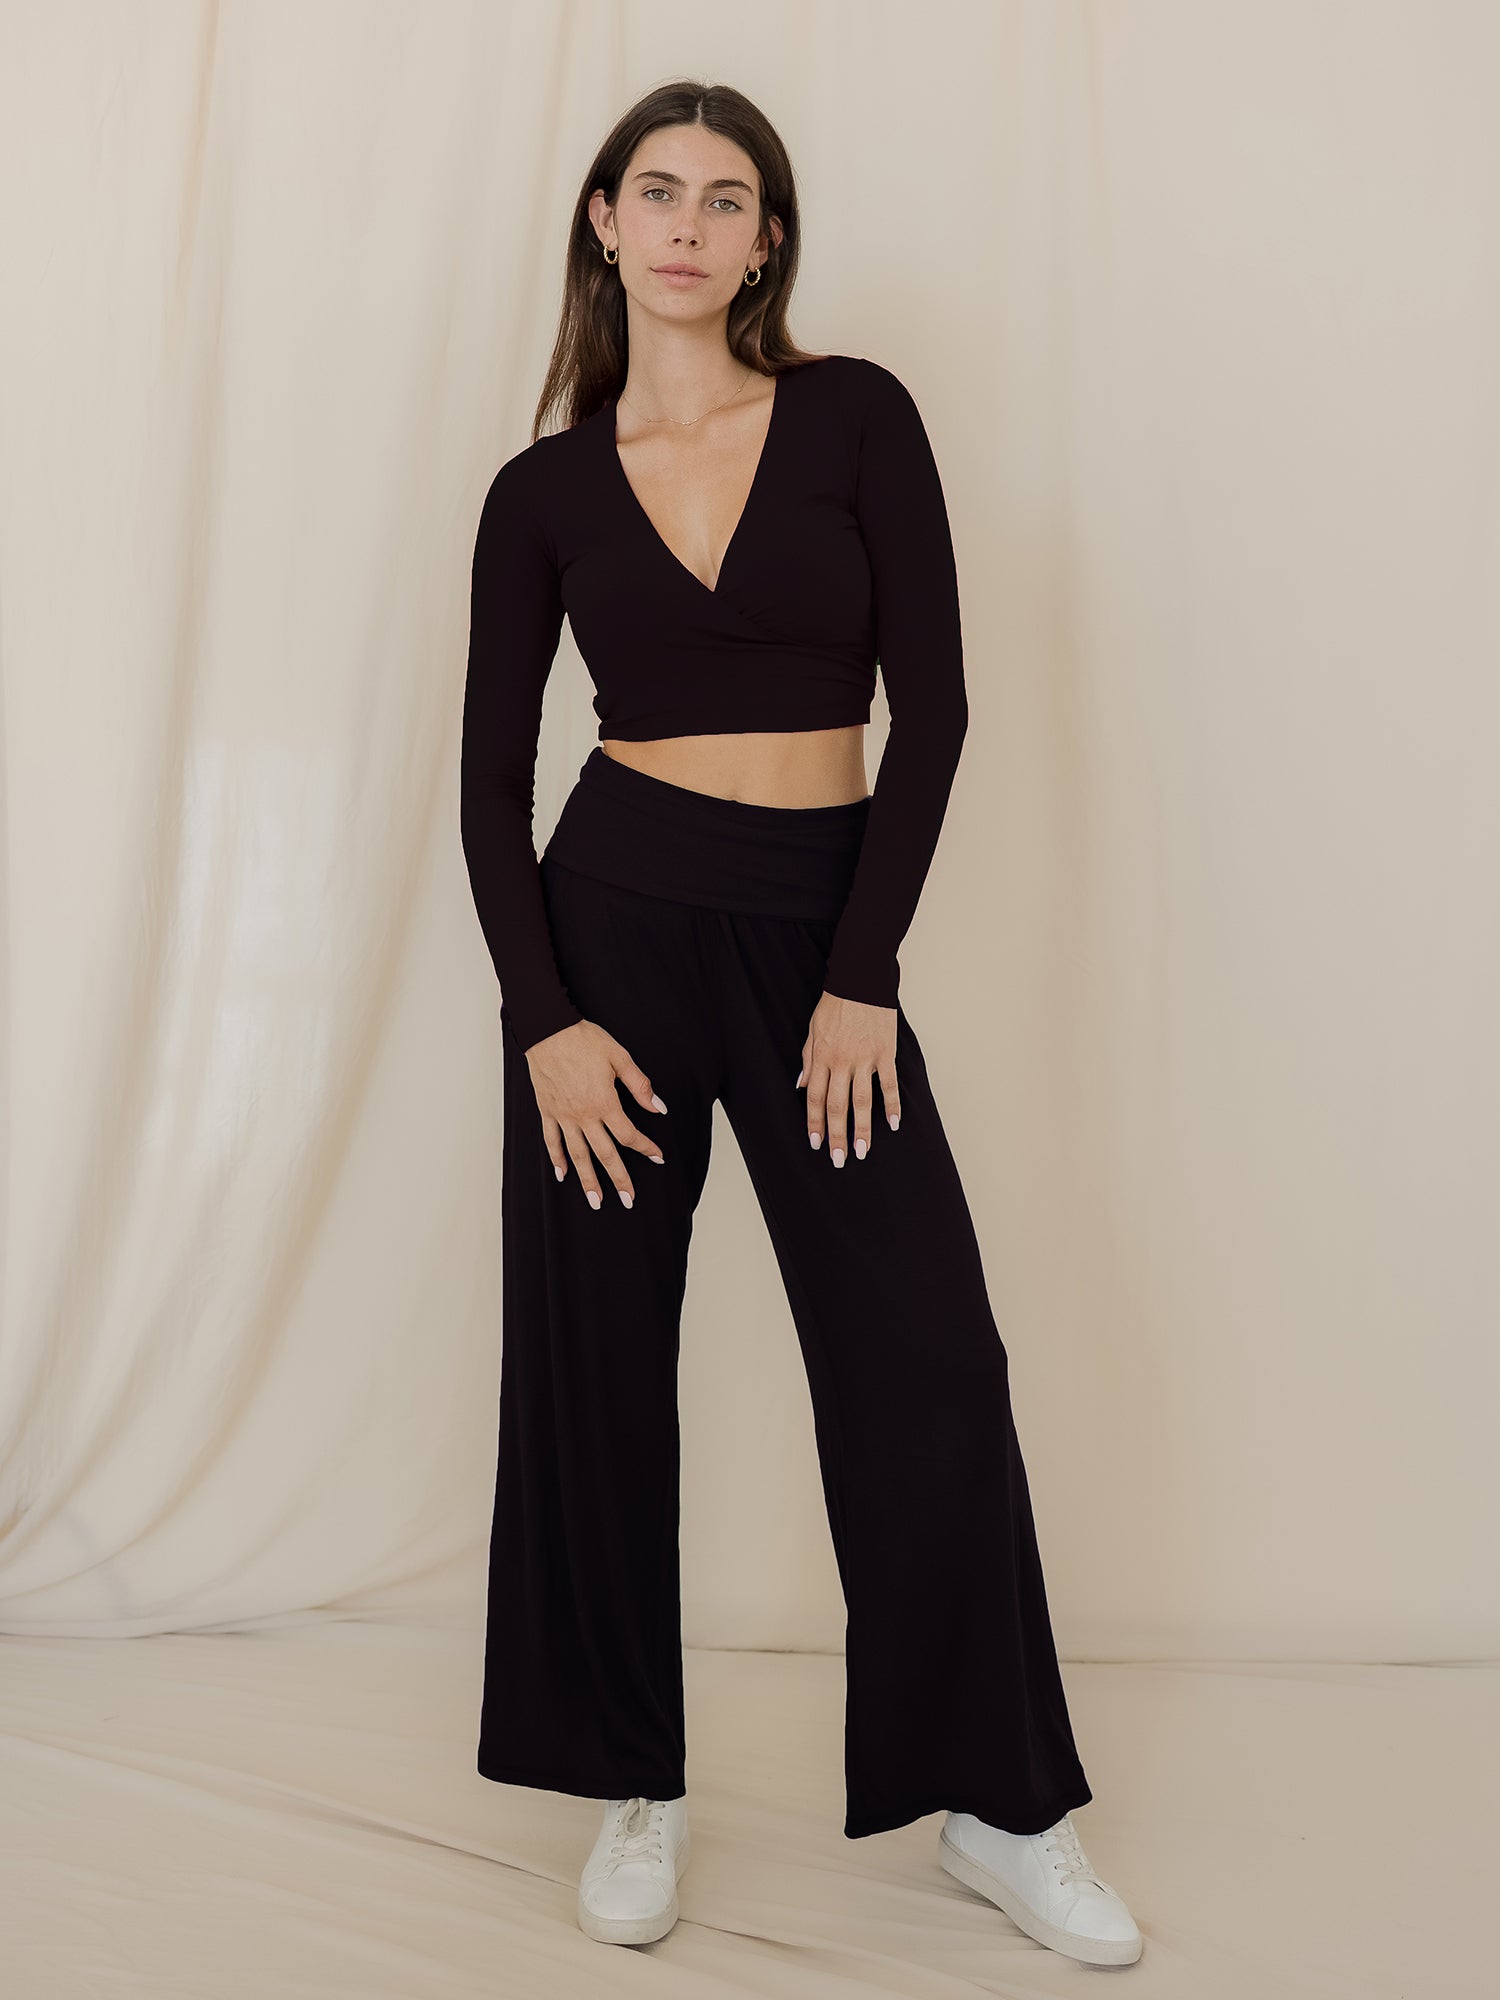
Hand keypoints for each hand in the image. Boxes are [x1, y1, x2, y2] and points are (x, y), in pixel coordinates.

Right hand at [524, 1019, 667, 1209]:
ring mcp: (563, 1116)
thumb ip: (639, 1086)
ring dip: (587, 1179)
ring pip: (577, 1154)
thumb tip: (658, 1108)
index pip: (629, 1134)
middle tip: (628, 1200)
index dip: (646, 1148)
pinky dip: (556, 1159)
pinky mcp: (547, 1111)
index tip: (658, 1158)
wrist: (547, 1029)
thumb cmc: (584, 1040)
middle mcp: (584, 1115)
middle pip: (605, 1154)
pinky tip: (562, 1174)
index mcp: (604, 1102)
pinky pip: (552, 1140)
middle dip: (619, 1179)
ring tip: (596, 1201)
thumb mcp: (619, 1057)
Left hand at [796, 989, 899, 1165]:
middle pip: (838, 1106)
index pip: (816, 1098)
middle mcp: (841, 1061)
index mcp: (821, 1057)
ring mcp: (865, 1058)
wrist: (860, 979)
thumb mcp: (812, 1030)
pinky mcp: (885, 1052)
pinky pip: (888, 1083)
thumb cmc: (834, 1004)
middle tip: (838, 1160)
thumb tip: (801, 1086)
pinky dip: (892, 1104)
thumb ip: (808, 1059)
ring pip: (862, 1101)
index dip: (815, 1123)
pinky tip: (893, 1124)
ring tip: (862, 1151)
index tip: (816, 1144)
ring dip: (862, 1129)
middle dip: (837, 1135)